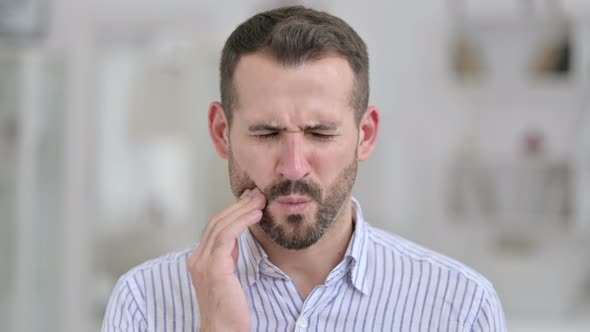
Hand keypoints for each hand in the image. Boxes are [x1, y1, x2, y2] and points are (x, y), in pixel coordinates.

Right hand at [188, 188, 265, 331]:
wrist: (223, 330)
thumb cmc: (229, 308)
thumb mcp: (228, 275)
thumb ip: (229, 255)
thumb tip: (238, 235)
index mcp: (199, 260)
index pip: (215, 227)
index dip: (233, 211)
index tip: (249, 200)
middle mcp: (197, 258)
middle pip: (216, 222)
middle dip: (238, 205)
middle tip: (257, 194)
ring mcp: (203, 262)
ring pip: (221, 225)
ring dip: (242, 209)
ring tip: (260, 200)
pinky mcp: (214, 267)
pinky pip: (227, 236)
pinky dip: (242, 222)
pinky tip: (256, 215)